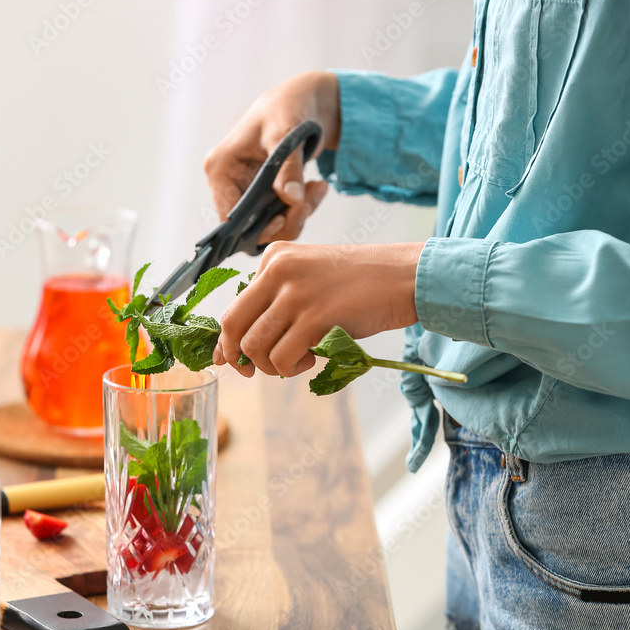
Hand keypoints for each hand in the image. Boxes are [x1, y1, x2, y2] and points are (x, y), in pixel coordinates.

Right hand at [203, 71, 339, 242]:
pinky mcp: (267, 196)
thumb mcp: (286, 134)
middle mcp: (230, 184)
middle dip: (284, 221)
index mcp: (221, 168)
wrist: (301, 103)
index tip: (282, 218)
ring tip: (318, 188)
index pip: (228, 216)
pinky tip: (317, 186)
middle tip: (308, 203)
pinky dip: (303, 207)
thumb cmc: (285, 108)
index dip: (253, 226)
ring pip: (272, 226)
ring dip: (298, 214)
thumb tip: (292, 200)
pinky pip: (284, 217)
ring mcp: (249, 192)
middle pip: (251, 227)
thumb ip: (289, 168)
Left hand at [213, 241, 422, 377]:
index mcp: (274, 258)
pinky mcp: (315, 317)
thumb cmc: (360, 283)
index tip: (230, 360)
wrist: (403, 276)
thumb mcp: (310, 277)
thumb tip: (240, 344)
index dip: (226, 341)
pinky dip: (292, 368)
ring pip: (255, 346)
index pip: (233, 306)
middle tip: (254, 371)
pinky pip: (282, 357)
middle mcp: (278, 271)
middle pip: (233, 326)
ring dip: (272, 366)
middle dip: (239, 357)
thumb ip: (278, 299)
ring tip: (297, 362)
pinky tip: (312, 359)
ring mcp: (295, 294)